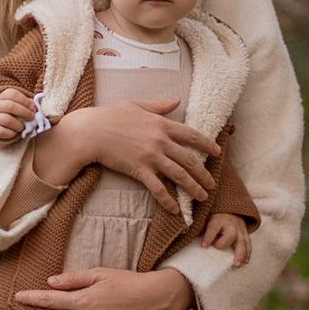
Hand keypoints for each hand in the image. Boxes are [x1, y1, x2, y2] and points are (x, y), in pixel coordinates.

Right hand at [0, 86, 34, 142]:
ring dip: (19, 125)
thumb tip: (34, 108)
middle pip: (10, 106)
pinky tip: (16, 132)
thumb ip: (28, 103)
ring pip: (6, 120)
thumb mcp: (18, 101)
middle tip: (32, 118)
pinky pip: (2, 132)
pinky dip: (11, 133)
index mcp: (4, 95)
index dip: (25, 101)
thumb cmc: (12, 108)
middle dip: (25, 112)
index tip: (32, 108)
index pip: (14, 94)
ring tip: (23, 126)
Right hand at [41, 99, 217, 205]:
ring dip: (193, 187)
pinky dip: (168, 200)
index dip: (207, 144)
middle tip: (212, 183)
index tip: (217, 152)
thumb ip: (159, 105)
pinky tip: (175, 210)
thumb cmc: (110, 115)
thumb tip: (178, 100)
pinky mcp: (139, 169)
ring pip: (179, 175)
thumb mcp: (137, 104)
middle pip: (189, 159)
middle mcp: (160, 140)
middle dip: (203, 173)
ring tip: (203, 197)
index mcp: (162, 123)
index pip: (192, 135)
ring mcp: (151, 156)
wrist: (91, 131)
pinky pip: (157, 188)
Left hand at [200, 211, 251, 267]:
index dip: (209, 237)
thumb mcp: (205, 218)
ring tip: (237, 265)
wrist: (230, 209)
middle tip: (219, 253)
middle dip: (225, 244)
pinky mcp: (246, 234)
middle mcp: (230, 224)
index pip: (213, 228)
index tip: (203, 246)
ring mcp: (240, 230)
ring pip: (242, 241)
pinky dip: (248, 253)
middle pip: (230, 234)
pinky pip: (248, 244)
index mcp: (218, 220)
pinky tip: (245, 262)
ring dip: (240, 254)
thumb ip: (198, 227)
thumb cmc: (214, 217)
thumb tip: (186, 235)